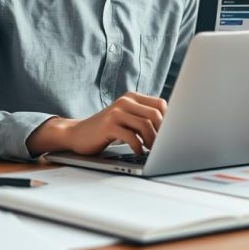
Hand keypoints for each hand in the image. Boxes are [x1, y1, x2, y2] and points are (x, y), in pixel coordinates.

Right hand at [25, 92, 166, 155]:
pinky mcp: (108, 126)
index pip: (160, 104)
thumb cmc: (107, 130)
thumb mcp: (126, 119)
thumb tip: (170, 130)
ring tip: (151, 151)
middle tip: (162, 147)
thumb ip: (143, 119)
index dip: (168, 120)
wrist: (77, 134)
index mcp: (132, 98)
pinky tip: (138, 151)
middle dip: (162, 133)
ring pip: (145, 124)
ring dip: (152, 141)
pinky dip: (138, 146)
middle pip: (155, 114)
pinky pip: (131, 136)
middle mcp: (125, 101)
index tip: (169, 135)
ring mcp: (116, 112)